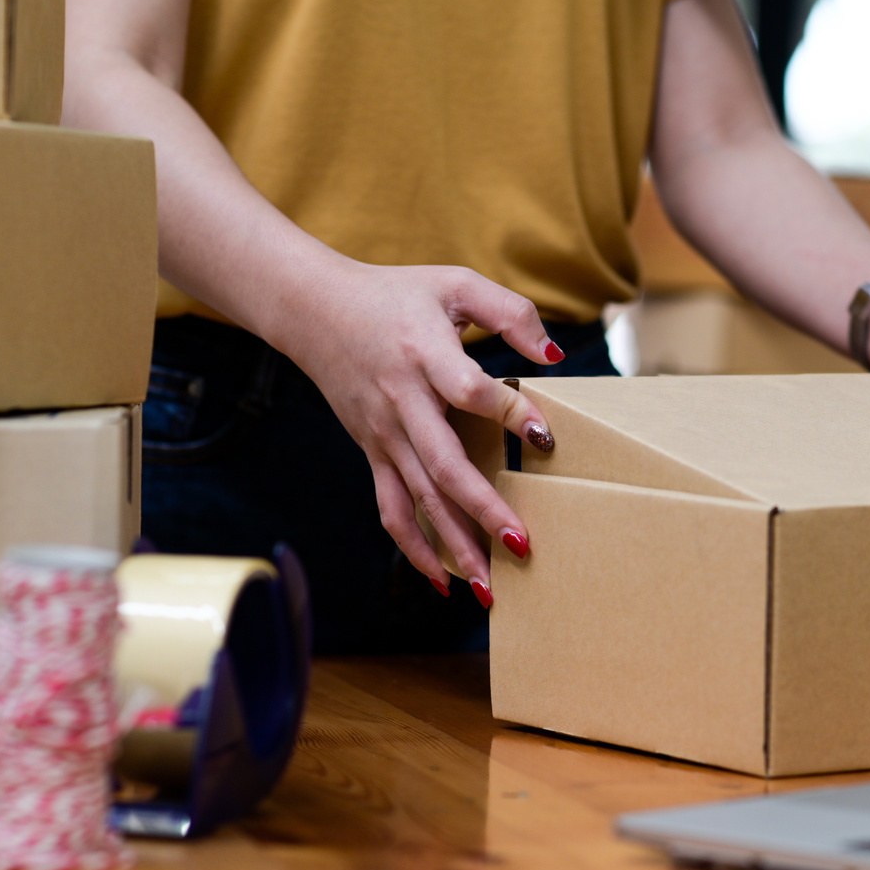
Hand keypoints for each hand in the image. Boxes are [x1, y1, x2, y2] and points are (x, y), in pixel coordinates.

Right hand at [281, 259, 562, 603]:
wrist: (314, 310)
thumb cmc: (396, 294)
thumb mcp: (455, 283)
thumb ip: (509, 312)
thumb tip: (554, 353)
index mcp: (423, 355)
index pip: (470, 391)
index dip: (508, 413)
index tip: (544, 436)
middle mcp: (402, 403)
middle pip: (443, 465)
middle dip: (483, 509)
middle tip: (521, 543)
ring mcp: (384, 434)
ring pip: (419, 500)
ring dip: (453, 545)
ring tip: (488, 585)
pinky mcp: (373, 452)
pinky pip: (392, 508)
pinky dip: (415, 549)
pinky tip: (443, 581)